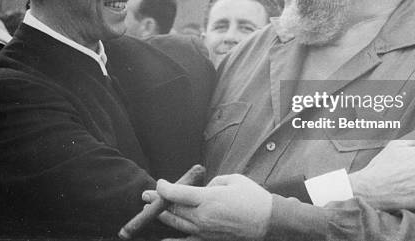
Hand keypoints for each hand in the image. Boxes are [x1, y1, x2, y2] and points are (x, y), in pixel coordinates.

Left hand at [144, 174, 271, 240]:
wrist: (269, 222)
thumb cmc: (253, 198)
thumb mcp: (233, 180)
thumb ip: (213, 182)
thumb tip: (204, 189)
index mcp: (208, 199)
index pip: (177, 193)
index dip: (164, 188)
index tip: (159, 183)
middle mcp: (203, 216)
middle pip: (173, 209)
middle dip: (157, 201)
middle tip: (145, 195)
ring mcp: (205, 231)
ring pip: (177, 224)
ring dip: (162, 216)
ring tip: (150, 209)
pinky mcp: (209, 240)